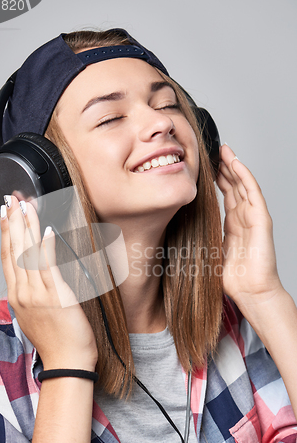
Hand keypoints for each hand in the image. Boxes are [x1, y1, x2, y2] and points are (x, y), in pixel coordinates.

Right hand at [0, 196, 97, 370]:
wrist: (67, 361)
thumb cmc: (55, 339)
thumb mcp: (34, 314)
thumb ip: (31, 292)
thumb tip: (33, 274)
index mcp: (17, 296)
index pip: (7, 258)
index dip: (5, 234)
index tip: (4, 215)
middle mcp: (23, 293)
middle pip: (14, 251)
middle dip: (12, 222)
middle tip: (11, 200)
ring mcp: (38, 294)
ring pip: (29, 254)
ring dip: (27, 227)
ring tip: (25, 206)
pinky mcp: (57, 296)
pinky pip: (49, 267)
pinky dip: (46, 246)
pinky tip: (46, 229)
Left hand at [216, 144, 282, 306]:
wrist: (251, 291)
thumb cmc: (233, 277)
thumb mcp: (211, 250)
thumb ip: (203, 236)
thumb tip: (181, 229)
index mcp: (233, 224)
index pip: (227, 194)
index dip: (218, 178)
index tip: (206, 165)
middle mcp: (244, 217)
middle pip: (235, 185)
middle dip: (224, 167)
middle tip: (213, 151)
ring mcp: (254, 217)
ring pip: (244, 184)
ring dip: (234, 166)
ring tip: (224, 150)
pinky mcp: (261, 220)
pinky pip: (253, 193)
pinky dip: (245, 176)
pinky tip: (235, 164)